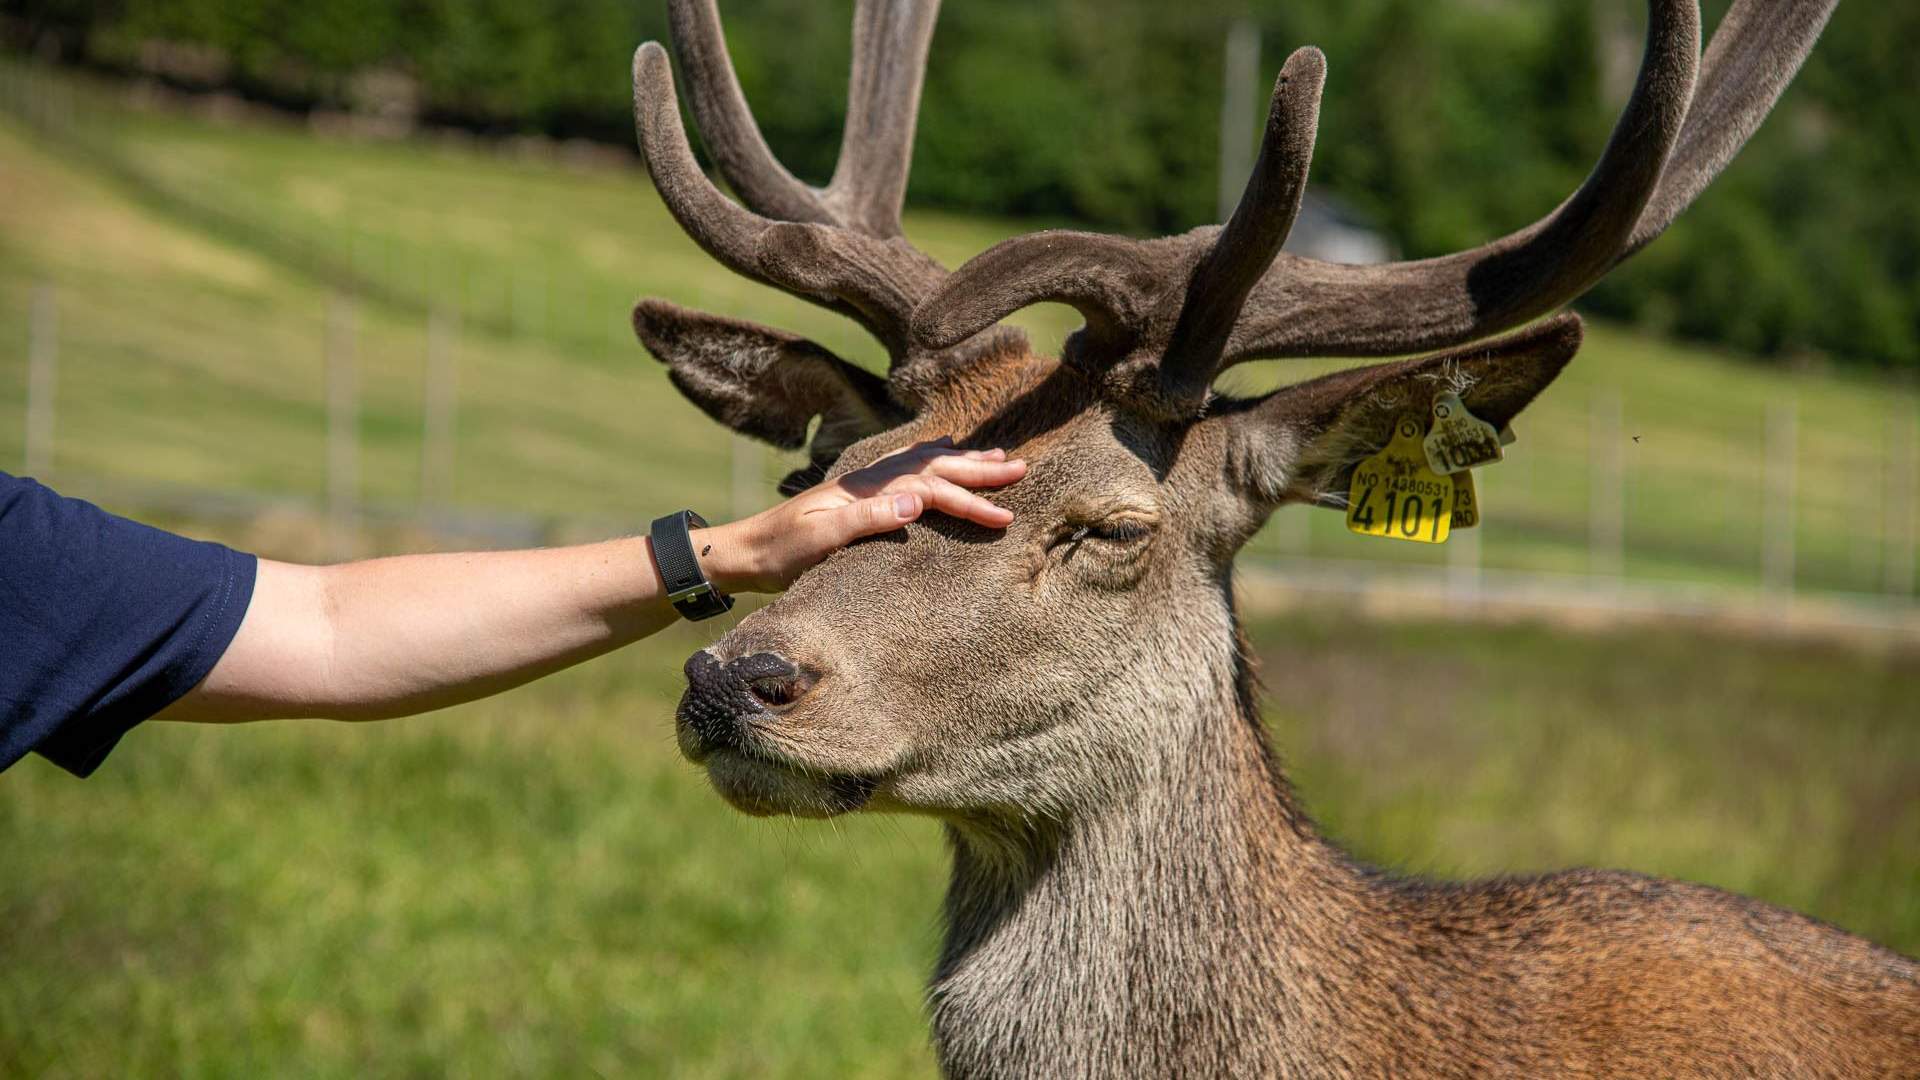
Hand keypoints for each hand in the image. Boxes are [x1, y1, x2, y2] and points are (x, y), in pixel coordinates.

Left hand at [695, 438, 1026, 593]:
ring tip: (998, 458)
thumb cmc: (782, 552)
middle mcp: (870, 480)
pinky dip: (933, 459)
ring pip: (926, 463)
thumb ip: (868, 517)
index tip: (1005, 516)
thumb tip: (918, 501)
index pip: (932, 489)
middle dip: (980, 470)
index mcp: (868, 490)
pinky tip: (942, 454)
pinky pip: (909, 468)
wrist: (746, 551)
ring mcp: (866, 485)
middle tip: (1021, 468)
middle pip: (935, 467)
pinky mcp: (860, 496)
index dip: (970, 501)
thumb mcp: (822, 540)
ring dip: (963, 461)